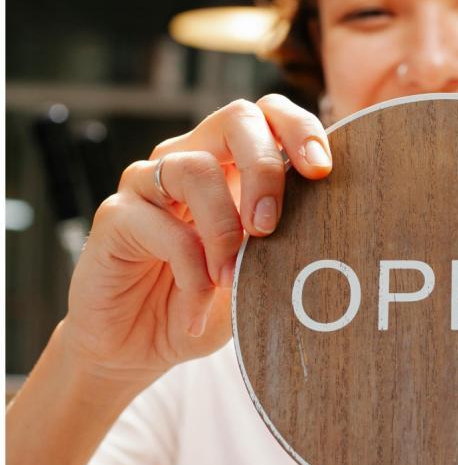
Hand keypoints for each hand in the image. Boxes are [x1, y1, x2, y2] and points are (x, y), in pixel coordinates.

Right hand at [64, 95, 332, 386]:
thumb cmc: (209, 306)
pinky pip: (159, 225)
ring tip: (230, 281)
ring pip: (194, 169)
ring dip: (223, 231)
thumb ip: (290, 249)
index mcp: (233, 168)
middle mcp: (191, 161)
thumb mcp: (262, 279)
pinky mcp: (115, 217)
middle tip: (269, 226)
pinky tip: (196, 311)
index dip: (299, 129)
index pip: (269, 117)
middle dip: (263, 168)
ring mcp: (149, 184)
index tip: (322, 170)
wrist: (141, 348)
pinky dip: (189, 272)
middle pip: (236, 119)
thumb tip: (336, 239)